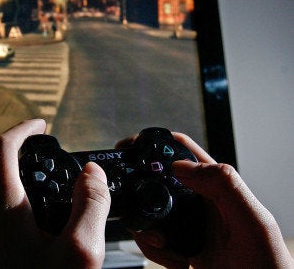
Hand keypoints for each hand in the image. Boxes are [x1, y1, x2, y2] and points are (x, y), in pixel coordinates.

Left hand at [0, 119, 111, 268]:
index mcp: (2, 209)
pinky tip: (37, 254)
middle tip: (63, 198)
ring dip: (27, 211)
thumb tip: (92, 174)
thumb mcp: (81, 251)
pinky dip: (16, 234)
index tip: (40, 126)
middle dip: (35, 182)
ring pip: (1, 211)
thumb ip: (91, 205)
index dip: (24, 129)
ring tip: (55, 234)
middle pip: (6, 182)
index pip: (3, 147)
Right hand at [118, 132, 293, 267]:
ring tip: (164, 246)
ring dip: (146, 229)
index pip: (183, 153)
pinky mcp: (180, 246)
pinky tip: (175, 262)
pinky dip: (153, 251)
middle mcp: (201, 202)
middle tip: (143, 214)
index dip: (155, 145)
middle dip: (141, 195)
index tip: (132, 152)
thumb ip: (226, 186)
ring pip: (148, 212)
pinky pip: (151, 240)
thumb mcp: (252, 222)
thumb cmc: (268, 267)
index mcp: (219, 187)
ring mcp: (188, 224)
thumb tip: (182, 165)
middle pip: (155, 182)